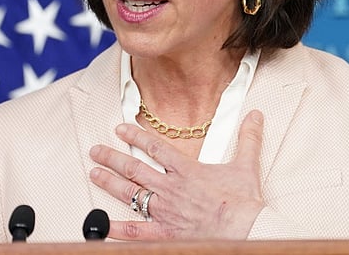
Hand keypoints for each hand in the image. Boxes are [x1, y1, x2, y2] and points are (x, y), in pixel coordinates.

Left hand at [89, 110, 265, 239]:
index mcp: (187, 170)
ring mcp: (164, 210)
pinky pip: (134, 229)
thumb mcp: (247, 164)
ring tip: (93, 174)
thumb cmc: (243, 201)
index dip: (135, 136)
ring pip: (130, 193)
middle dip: (112, 157)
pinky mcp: (164, 232)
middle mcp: (170, 187)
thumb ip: (248, 138)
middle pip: (134, 168)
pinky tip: (100, 224)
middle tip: (96, 151)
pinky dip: (115, 227)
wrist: (242, 228)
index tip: (120, 128)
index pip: (155, 148)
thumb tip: (255, 116)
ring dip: (109, 182)